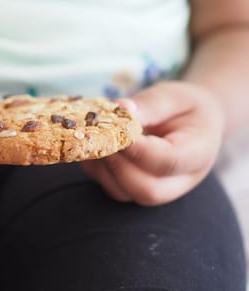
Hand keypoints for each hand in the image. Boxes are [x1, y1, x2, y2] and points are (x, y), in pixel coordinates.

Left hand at [81, 81, 224, 205]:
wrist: (196, 122)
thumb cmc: (186, 107)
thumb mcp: (173, 96)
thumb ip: (149, 104)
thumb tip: (120, 108)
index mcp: (198, 153)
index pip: (168, 162)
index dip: (137, 149)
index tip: (117, 129)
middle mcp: (180, 180)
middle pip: (148, 190)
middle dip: (118, 166)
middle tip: (102, 138)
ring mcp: (159, 189)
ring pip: (125, 193)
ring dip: (102, 168)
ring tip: (95, 140)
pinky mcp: (137, 189)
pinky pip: (113, 189)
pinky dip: (96, 171)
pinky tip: (93, 147)